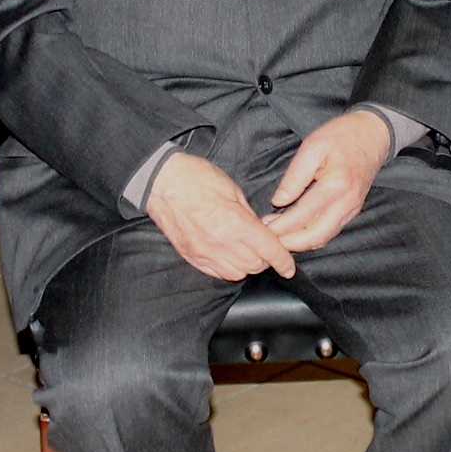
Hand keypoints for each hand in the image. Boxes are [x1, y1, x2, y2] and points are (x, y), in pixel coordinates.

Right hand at [145, 150, 296, 281]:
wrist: (161, 182)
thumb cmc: (196, 177)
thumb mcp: (233, 189)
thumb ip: (250, 215)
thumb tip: (262, 231)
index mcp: (234, 223)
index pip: (268, 251)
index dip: (283, 261)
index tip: (289, 267)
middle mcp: (220, 242)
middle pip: (255, 265)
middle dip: (266, 259)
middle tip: (265, 246)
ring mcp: (203, 252)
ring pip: (237, 274)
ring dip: (247, 265)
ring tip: (246, 250)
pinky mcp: (191, 256)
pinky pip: (217, 273)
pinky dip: (228, 268)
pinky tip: (229, 255)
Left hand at [264, 109, 392, 251]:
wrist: (373, 135)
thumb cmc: (342, 136)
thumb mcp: (313, 146)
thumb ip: (295, 176)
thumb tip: (278, 201)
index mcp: (336, 185)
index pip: (304, 215)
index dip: (282, 226)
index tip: (263, 228)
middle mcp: (347, 203)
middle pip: (316, 236)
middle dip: (290, 243)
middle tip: (268, 240)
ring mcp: (352, 209)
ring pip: (324, 238)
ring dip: (300, 243)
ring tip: (278, 236)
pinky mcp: (352, 211)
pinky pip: (330, 232)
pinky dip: (312, 237)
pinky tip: (295, 231)